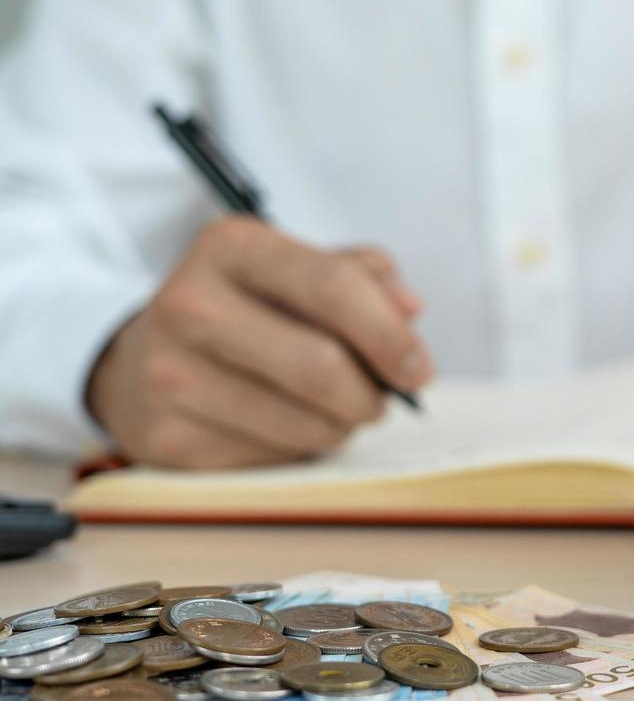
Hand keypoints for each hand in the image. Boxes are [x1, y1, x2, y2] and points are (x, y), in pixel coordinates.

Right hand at [86, 218, 433, 467]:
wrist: (142, 357)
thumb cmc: (247, 307)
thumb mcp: (296, 268)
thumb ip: (362, 276)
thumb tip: (408, 308)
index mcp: (232, 247)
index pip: (330, 286)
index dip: (388, 333)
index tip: (419, 369)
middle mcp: (190, 304)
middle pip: (319, 365)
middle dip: (371, 394)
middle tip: (384, 400)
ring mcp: (170, 374)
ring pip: (303, 423)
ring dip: (341, 426)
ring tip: (335, 409)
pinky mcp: (167, 437)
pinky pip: (272, 459)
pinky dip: (300, 449)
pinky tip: (286, 425)